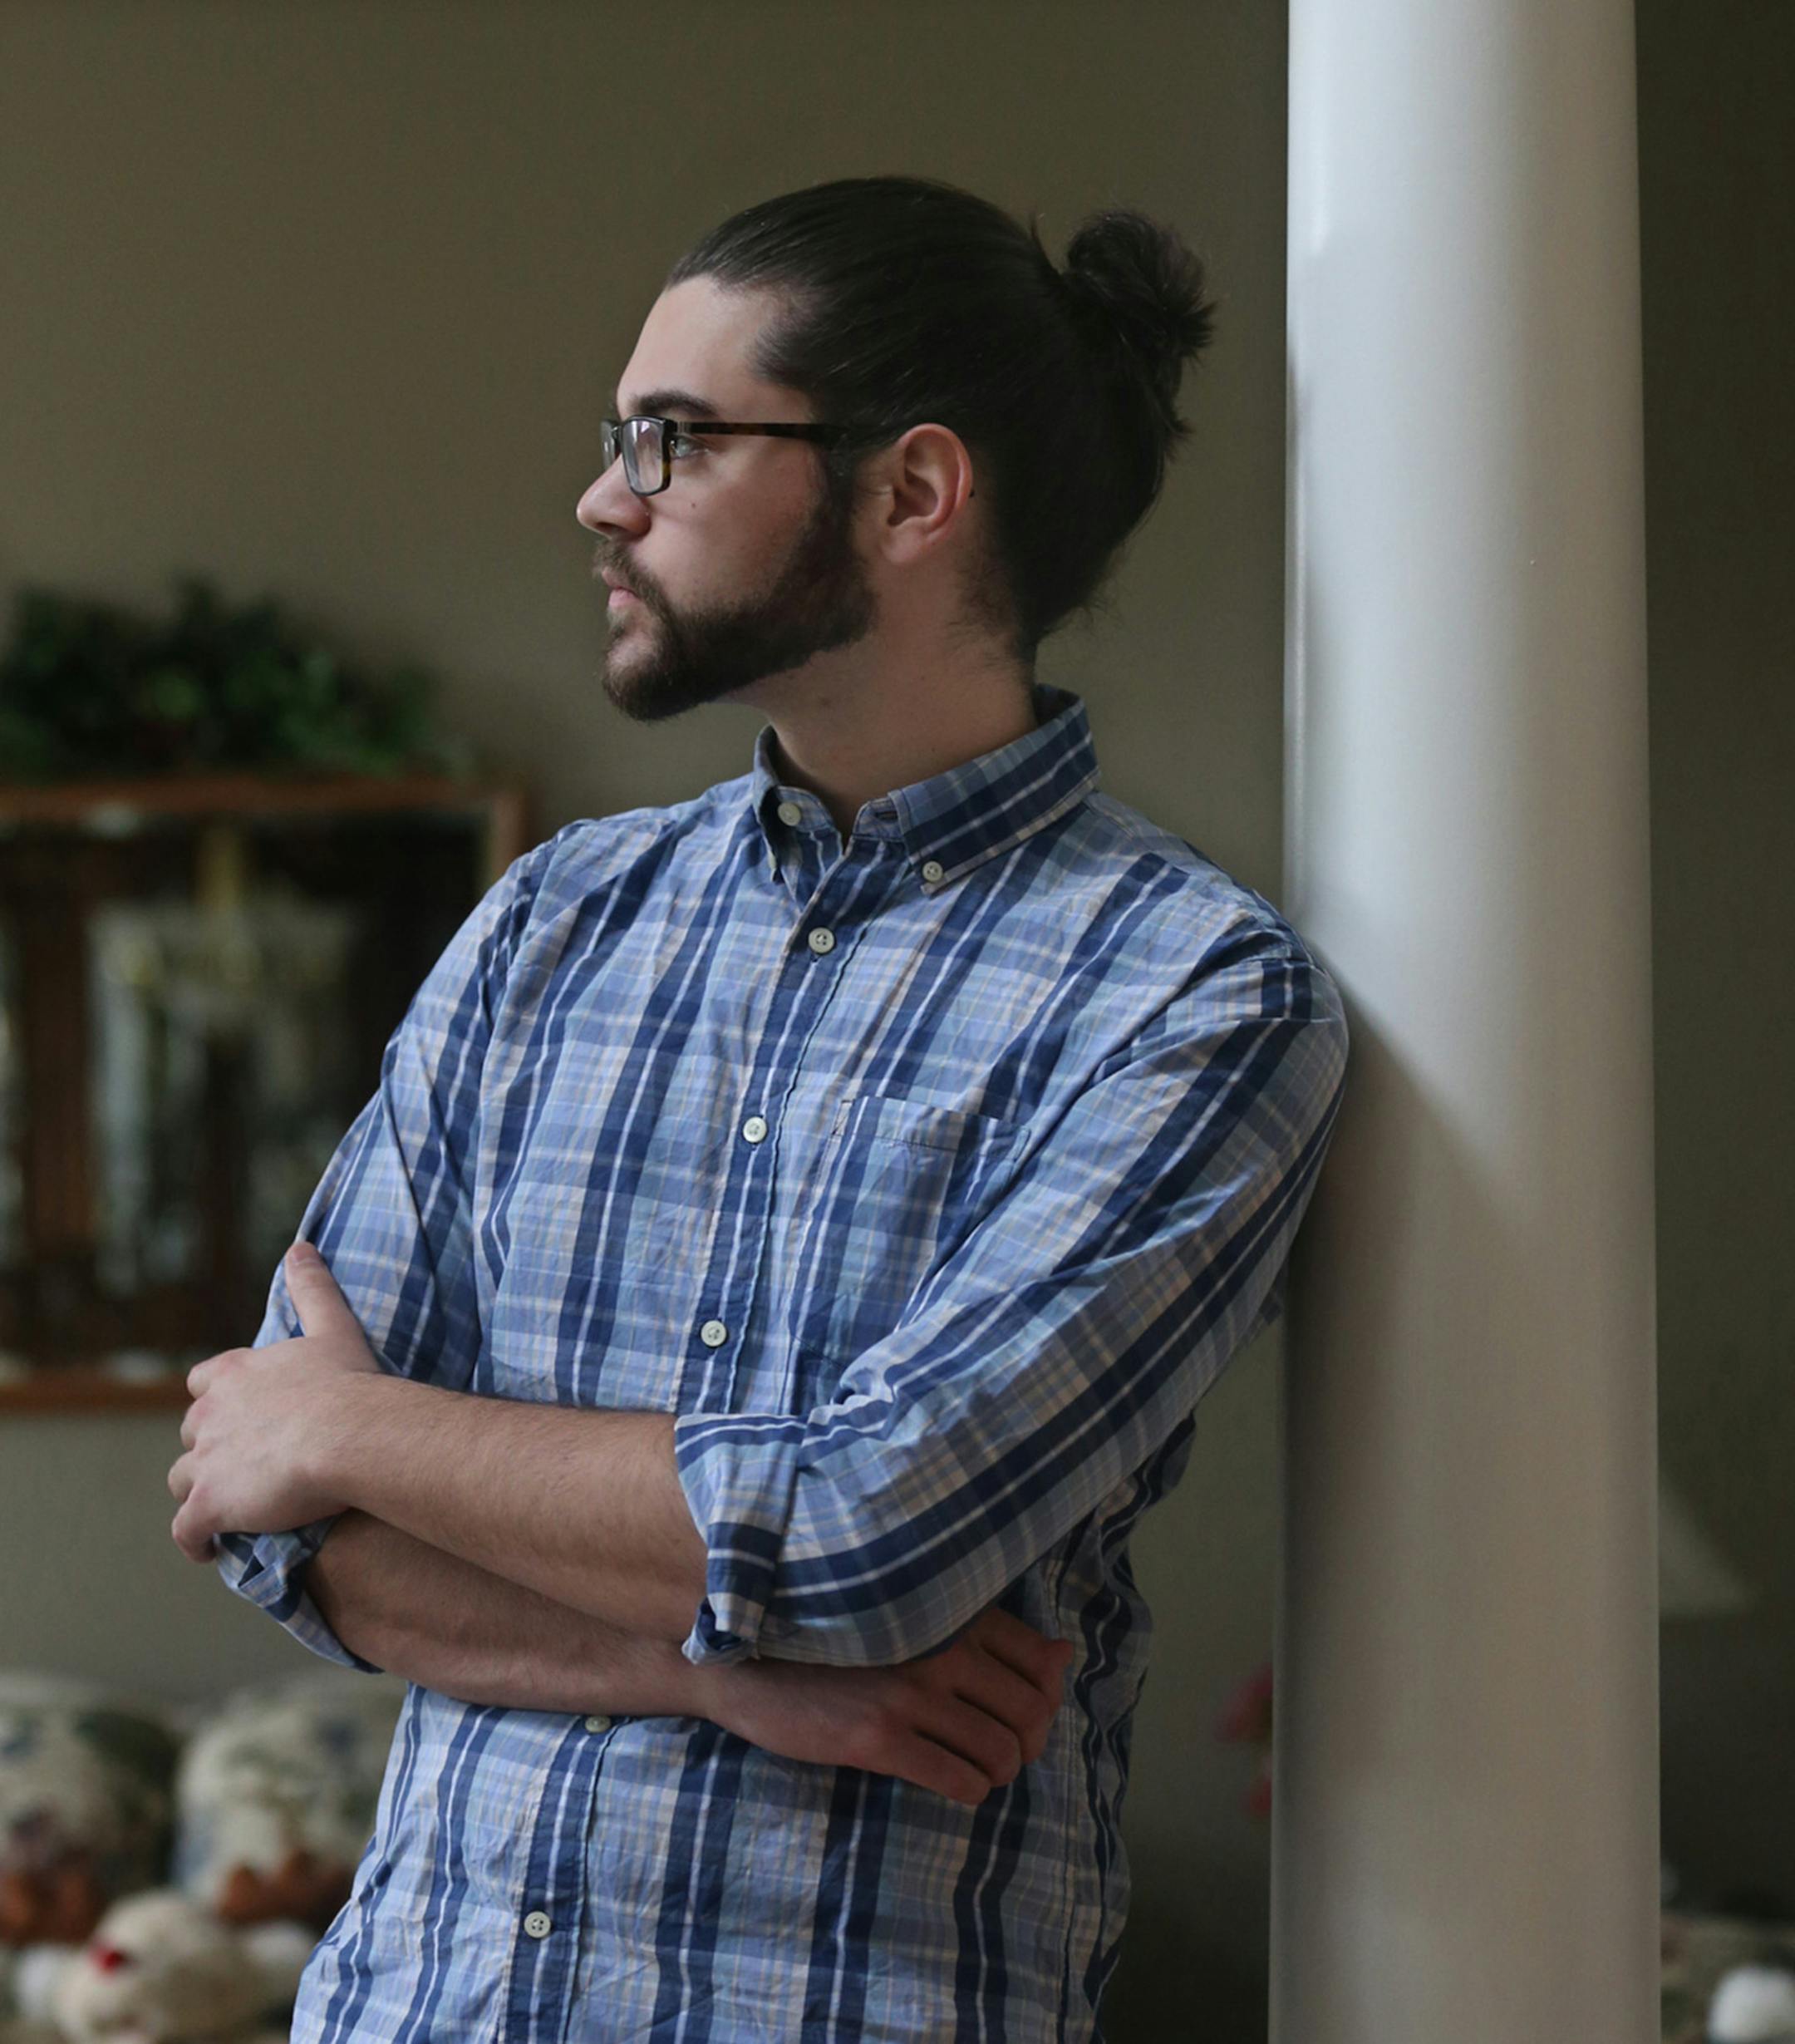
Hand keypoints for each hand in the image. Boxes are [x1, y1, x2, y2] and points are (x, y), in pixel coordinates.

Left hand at [167, 1243, 382, 1563]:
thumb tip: (300, 1246)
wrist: (350, 1434)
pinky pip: (187, 1530)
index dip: (217, 1401)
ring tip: (229, 1508)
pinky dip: (195, 1540)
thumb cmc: (349, 1383)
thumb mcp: (332, 1327)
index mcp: (235, 1374)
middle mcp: (211, 1415)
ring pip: (183, 1480)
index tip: (238, 1414)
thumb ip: (312, 1288)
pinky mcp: (210, 1504)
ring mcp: (207, 1461)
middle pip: (193, 1434)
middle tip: (245, 1464)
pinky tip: (209, 1548)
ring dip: (200, 1492)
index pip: (203, 1384)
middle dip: (210, 1448)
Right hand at [710, 1603, 1075, 1805]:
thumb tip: (1066, 1655)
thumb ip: (988, 1635)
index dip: (1044, 1700)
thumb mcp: (915, 1620)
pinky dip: (968, 1789)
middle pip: (1030, 1714)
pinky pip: (959, 1779)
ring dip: (997, 1771)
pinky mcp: (880, 1738)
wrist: (752, 1659)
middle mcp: (942, 1646)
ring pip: (1000, 1752)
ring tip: (973, 1767)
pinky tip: (949, 1779)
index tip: (1020, 1714)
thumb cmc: (837, 1639)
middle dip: (1025, 1743)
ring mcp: (912, 1693)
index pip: (1041, 1662)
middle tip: (998, 1751)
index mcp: (952, 1611)